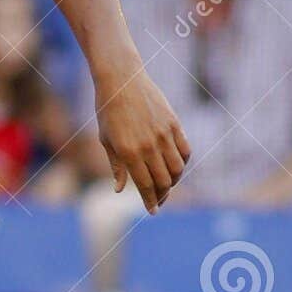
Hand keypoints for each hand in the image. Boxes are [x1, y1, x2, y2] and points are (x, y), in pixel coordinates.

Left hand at [95, 66, 190, 214]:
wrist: (121, 80)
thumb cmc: (108, 110)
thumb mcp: (106, 140)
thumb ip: (117, 167)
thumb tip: (120, 190)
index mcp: (128, 152)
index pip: (145, 185)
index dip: (150, 201)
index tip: (153, 211)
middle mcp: (148, 146)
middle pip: (164, 181)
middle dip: (162, 195)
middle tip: (159, 201)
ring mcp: (163, 135)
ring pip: (177, 169)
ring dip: (174, 182)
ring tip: (167, 185)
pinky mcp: (174, 124)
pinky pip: (185, 151)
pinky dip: (182, 163)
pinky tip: (175, 167)